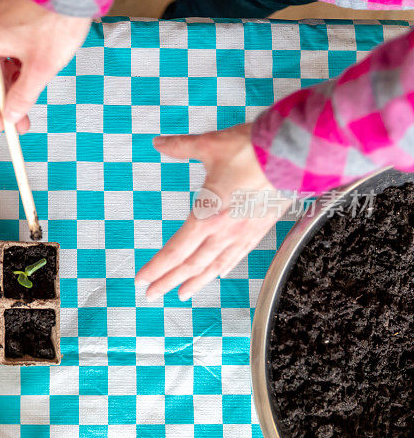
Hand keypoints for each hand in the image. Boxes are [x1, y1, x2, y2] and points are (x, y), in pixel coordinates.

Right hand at [0, 0, 90, 131]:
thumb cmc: (57, 19)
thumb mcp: (41, 68)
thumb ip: (22, 96)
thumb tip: (11, 115)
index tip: (1, 124)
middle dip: (4, 97)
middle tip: (20, 118)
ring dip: (12, 80)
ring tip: (30, 97)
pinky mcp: (11, 10)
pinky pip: (7, 43)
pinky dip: (17, 61)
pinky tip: (33, 72)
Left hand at [136, 124, 290, 300]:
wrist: (297, 153)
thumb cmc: (254, 150)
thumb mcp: (209, 145)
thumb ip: (180, 147)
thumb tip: (159, 143)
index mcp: (207, 216)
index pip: (175, 252)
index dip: (156, 268)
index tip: (141, 280)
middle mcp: (224, 232)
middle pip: (191, 265)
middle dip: (168, 282)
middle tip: (152, 295)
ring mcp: (244, 233)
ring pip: (214, 266)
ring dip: (195, 282)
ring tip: (182, 294)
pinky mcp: (260, 229)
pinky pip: (238, 255)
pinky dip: (225, 267)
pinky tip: (220, 274)